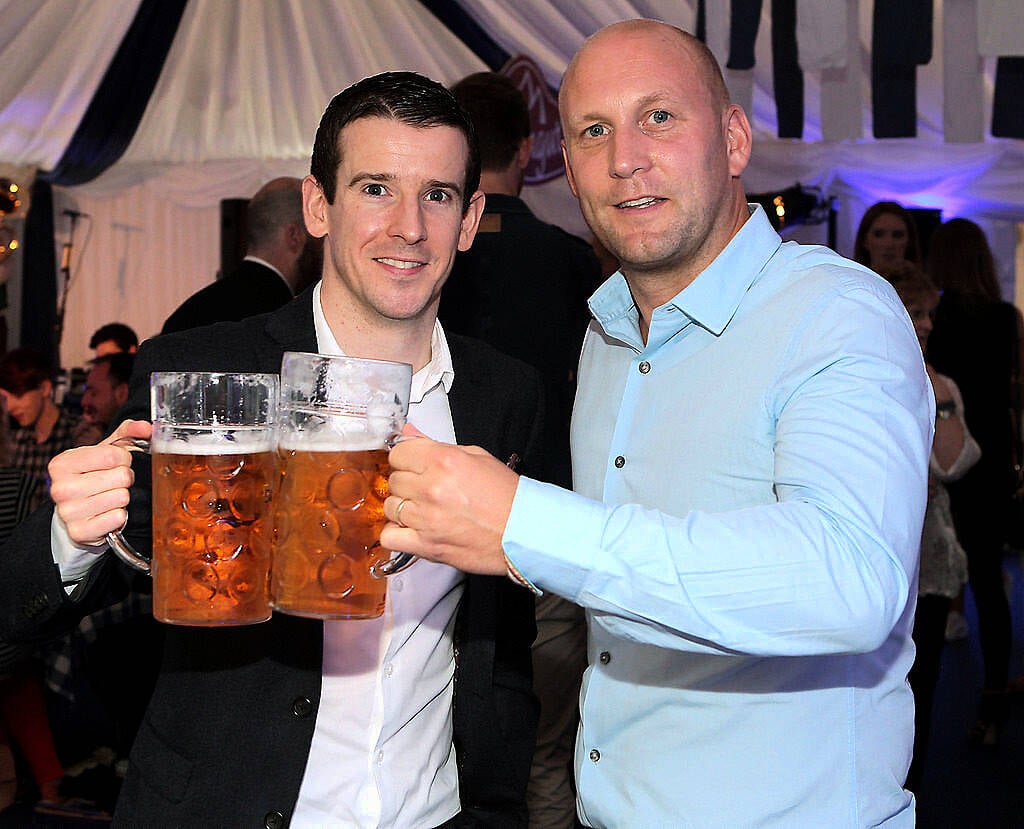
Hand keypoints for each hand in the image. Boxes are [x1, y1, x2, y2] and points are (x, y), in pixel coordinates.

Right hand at [48, 419, 151, 545]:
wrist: (76, 511)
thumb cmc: (92, 476)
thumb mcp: (105, 451)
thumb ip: (127, 433)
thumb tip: (146, 427)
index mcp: (62, 463)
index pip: (114, 455)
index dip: (124, 459)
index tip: (116, 464)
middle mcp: (60, 488)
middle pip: (121, 477)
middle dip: (124, 479)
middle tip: (113, 482)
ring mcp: (69, 512)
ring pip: (122, 498)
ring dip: (122, 498)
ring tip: (109, 496)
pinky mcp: (80, 531)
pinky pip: (118, 518)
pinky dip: (119, 516)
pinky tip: (107, 512)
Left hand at [381, 425, 519, 575]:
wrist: (523, 531)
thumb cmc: (506, 496)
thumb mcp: (476, 457)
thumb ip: (436, 445)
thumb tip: (409, 434)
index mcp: (444, 461)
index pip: (398, 453)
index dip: (406, 459)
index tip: (414, 465)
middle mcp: (431, 488)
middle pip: (393, 480)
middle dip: (407, 482)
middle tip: (426, 489)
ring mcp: (426, 518)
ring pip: (390, 506)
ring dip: (403, 507)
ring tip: (423, 509)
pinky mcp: (426, 545)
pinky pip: (389, 536)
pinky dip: (396, 533)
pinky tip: (412, 529)